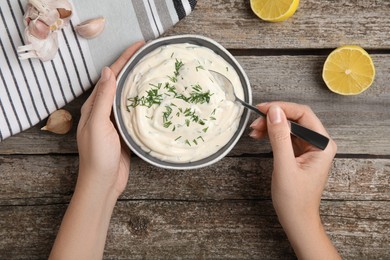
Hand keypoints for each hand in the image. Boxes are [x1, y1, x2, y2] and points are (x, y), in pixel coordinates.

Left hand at [77, 41, 143, 198]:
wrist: (103, 183)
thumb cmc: (97, 155)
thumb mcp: (98, 124)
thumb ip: (102, 99)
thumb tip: (106, 70)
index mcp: (95, 106)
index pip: (110, 76)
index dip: (124, 58)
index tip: (139, 45)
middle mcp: (104, 110)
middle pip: (120, 83)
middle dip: (133, 67)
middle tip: (151, 55)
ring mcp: (116, 121)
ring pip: (129, 96)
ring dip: (140, 83)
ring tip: (155, 71)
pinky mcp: (126, 132)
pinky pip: (135, 112)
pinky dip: (144, 102)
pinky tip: (155, 98)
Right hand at [250, 102, 339, 258]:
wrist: (296, 220)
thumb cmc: (295, 199)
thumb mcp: (285, 166)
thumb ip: (280, 137)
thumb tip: (274, 112)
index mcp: (322, 144)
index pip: (303, 114)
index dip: (282, 108)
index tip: (263, 109)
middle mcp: (319, 143)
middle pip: (295, 119)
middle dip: (274, 118)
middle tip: (255, 123)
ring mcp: (309, 148)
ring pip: (288, 127)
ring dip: (271, 126)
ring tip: (255, 131)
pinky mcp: (300, 154)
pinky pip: (286, 137)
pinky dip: (272, 135)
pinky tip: (261, 136)